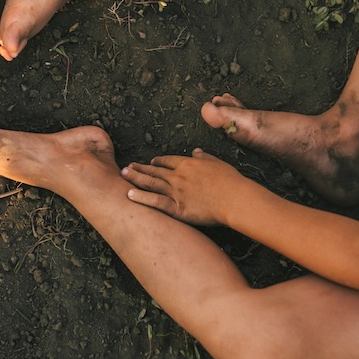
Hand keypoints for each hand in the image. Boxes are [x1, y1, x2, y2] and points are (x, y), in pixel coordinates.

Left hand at [121, 149, 245, 225]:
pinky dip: (141, 198)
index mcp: (188, 164)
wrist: (234, 198)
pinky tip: (129, 195)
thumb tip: (196, 151)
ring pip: (151, 183)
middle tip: (126, 167)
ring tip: (123, 175)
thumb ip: (204, 157)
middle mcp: (178, 176)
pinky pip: (155, 202)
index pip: (168, 161)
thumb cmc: (230, 181)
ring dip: (135, 178)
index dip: (157, 162)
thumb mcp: (217, 163)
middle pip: (155, 171)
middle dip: (139, 169)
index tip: (150, 162)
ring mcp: (176, 191)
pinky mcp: (177, 207)